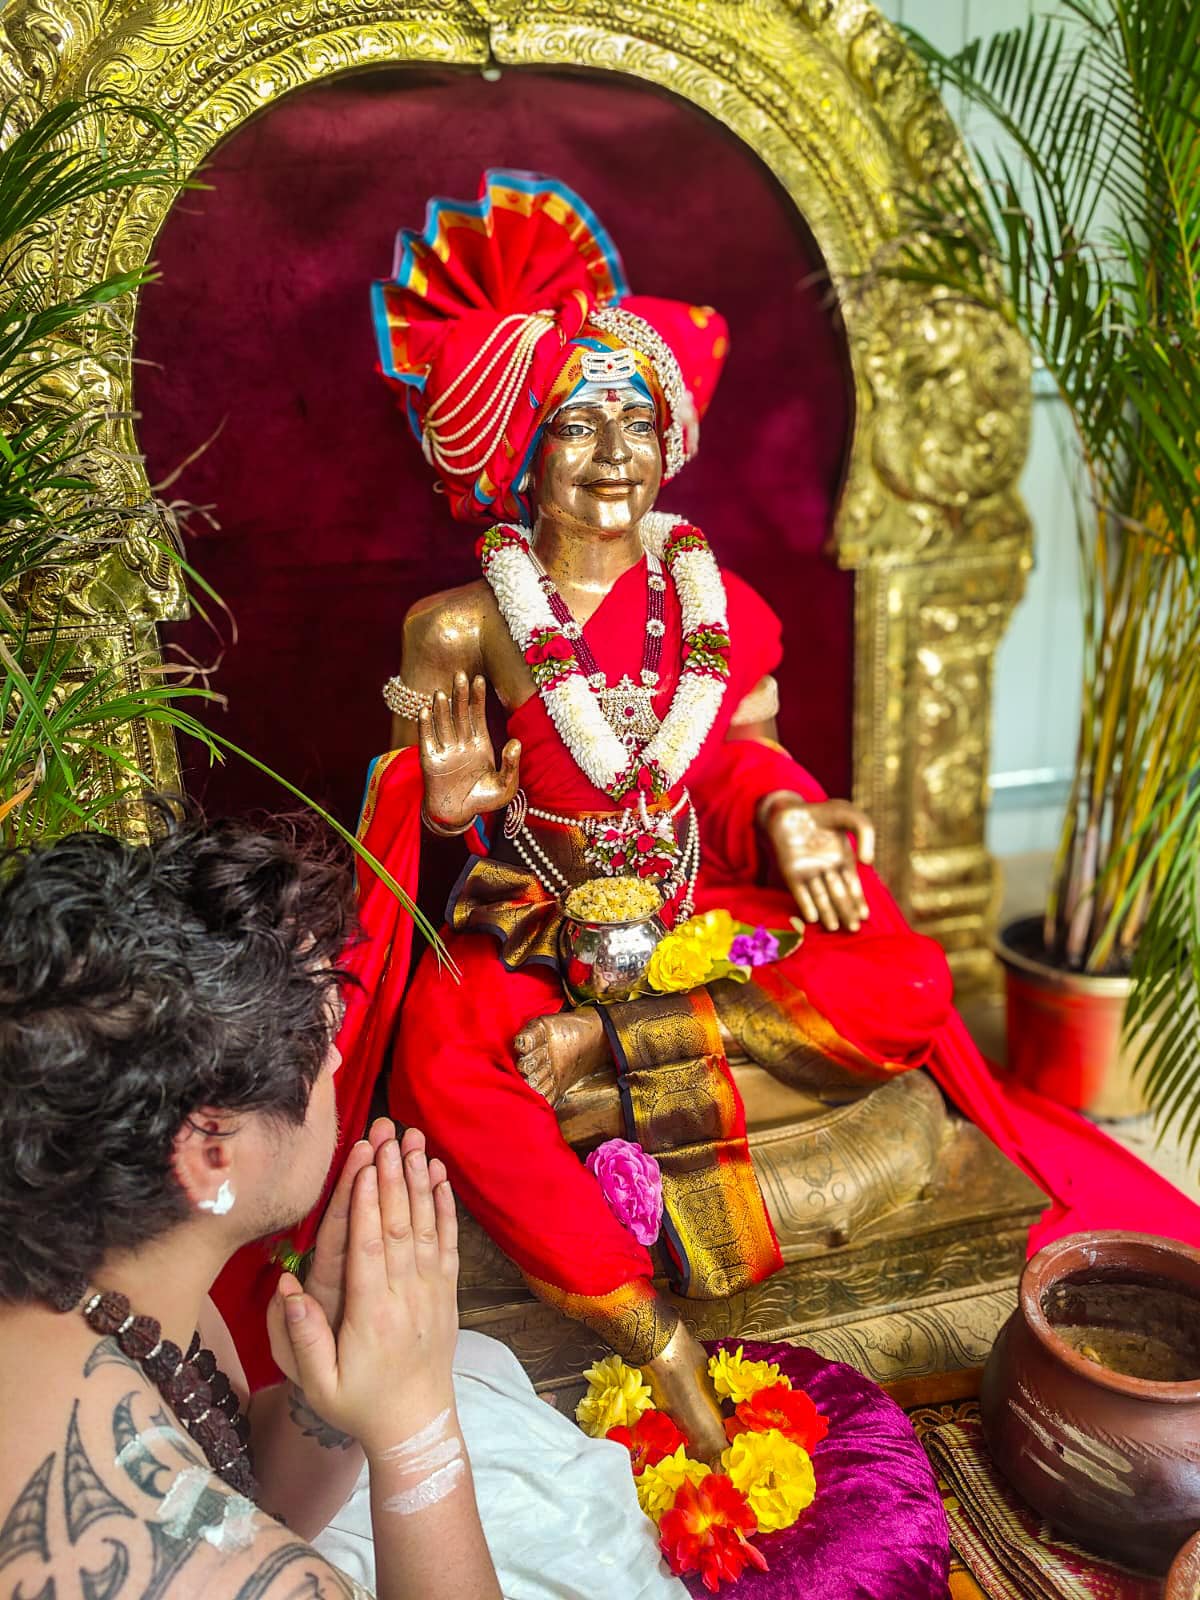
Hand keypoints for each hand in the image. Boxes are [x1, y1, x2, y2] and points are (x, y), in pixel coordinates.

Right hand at [270, 1128, 459, 1456]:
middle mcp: (407, 1297)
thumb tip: (288, 1288)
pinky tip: (441, 1178)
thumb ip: (304, 1339)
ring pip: (428, 1227)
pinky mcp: (447, 1294)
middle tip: (389, 1135)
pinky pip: (449, 1244)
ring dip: (421, 1182)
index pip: (370, 1248)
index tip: (365, 1163)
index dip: (368, 1203)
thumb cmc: (360, 1405)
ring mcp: (432, 1293)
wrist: (416, 1427)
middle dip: (394, 1176)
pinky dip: (446, 1208)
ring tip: (415, 1142)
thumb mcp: (320, 1385)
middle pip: (401, 1226)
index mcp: (373, 1314)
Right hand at [419, 670, 520, 831]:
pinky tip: (425, 711)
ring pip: (443, 723)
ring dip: (442, 708)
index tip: (480, 679)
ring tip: (441, 692)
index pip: (478, 715)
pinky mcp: (430, 761)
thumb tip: (515, 742)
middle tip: (460, 674)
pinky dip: (425, 726)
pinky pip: (427, 740)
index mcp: (480, 744)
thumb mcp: (506, 786)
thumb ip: (512, 765)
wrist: (459, 816)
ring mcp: (445, 750)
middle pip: (460, 714)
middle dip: (460, 695)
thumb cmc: (484, 801)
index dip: (478, 697)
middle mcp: (462, 742)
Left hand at [762, 794, 873, 932]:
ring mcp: (809, 872)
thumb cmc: (822, 812)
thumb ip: (866, 832)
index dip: (858, 901)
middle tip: (854, 930)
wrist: (789, 809)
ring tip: (834, 928)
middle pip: (838, 896)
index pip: (852, 886)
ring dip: (827, 913)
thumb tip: (868, 862)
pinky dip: (806, 904)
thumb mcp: (850, 815)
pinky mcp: (791, 872)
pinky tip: (813, 918)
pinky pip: (800, 892)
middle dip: (846, 913)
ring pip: (821, 897)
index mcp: (842, 859)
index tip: (865, 916)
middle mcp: (826, 869)